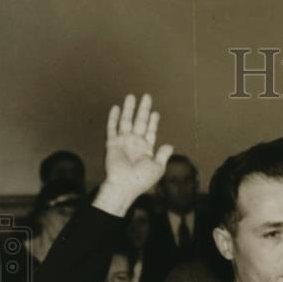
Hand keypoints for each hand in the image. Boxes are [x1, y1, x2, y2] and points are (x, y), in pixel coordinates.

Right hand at [93, 94, 173, 216]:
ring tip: (132, 96)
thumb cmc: (142, 179)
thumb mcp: (158, 167)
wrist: (124, 185)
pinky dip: (113, 118)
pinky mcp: (112, 143)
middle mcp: (134, 144)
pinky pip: (112, 128)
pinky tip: (116, 108)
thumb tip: (170, 146)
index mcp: (146, 149)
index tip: (155, 112)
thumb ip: (163, 155)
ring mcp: (123, 142)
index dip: (153, 122)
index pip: (150, 132)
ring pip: (127, 121)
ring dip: (129, 109)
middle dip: (143, 109)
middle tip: (147, 96)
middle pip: (140, 122)